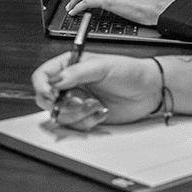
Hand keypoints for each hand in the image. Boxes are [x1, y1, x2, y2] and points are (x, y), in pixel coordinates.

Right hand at [31, 52, 161, 129]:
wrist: (149, 91)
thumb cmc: (129, 71)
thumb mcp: (102, 66)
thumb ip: (76, 72)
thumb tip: (55, 80)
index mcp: (69, 66)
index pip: (43, 75)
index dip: (42, 86)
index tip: (53, 94)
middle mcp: (70, 85)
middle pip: (46, 99)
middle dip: (62, 104)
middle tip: (79, 102)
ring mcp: (77, 102)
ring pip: (61, 115)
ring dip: (78, 114)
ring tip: (95, 105)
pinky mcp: (86, 116)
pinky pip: (76, 125)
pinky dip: (88, 121)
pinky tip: (101, 112)